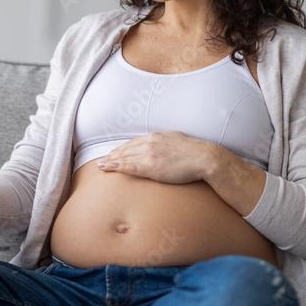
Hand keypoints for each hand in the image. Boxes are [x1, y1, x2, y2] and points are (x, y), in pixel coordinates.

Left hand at [94, 132, 213, 183]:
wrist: (205, 158)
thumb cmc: (194, 151)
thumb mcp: (176, 140)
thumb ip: (164, 143)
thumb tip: (160, 146)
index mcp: (155, 137)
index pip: (132, 143)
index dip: (120, 150)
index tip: (112, 154)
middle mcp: (149, 143)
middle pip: (125, 150)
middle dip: (111, 155)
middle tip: (100, 162)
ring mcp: (150, 154)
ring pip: (125, 158)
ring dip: (111, 162)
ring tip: (101, 166)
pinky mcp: (152, 167)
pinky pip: (131, 167)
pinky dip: (118, 167)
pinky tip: (110, 168)